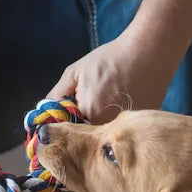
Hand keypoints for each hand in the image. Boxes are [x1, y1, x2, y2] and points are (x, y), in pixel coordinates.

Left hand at [47, 33, 180, 123]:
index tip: (69, 116)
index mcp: (88, 115)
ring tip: (110, 100)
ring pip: (107, 136)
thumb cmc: (110, 59)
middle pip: (89, 138)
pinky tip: (125, 103)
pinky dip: (121, 123)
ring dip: (103, 125)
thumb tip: (43, 111)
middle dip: (85, 126)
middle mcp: (108, 128)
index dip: (68, 125)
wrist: (148, 53)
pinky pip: (124, 132)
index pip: (69, 133)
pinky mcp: (141, 127)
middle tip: (93, 103)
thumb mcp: (75, 72)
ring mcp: (127, 129)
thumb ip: (56, 95)